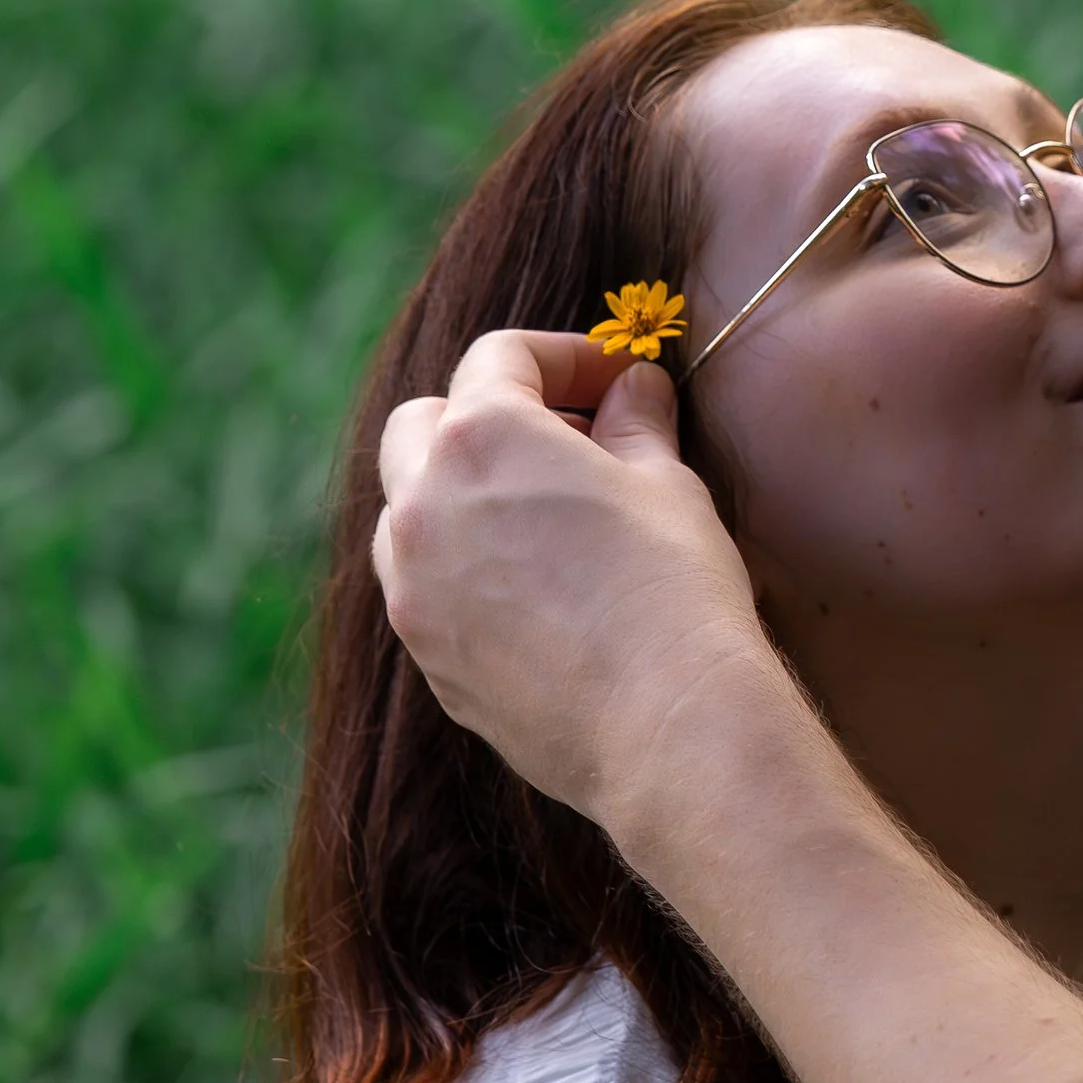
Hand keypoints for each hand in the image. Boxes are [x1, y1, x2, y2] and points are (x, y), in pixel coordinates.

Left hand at [373, 331, 770, 829]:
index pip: (501, 358)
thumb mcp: (667, 483)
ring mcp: (412, 588)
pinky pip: (427, 589)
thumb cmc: (673, 589)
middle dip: (486, 417)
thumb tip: (633, 386)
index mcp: (481, 438)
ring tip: (544, 520)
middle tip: (569, 441)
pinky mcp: (427, 657)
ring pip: (409, 512)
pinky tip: (539, 593)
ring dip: (461, 497)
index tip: (615, 378)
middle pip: (423, 424)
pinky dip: (465, 570)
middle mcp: (423, 505)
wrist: (666, 727)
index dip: (565, 356)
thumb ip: (636, 421)